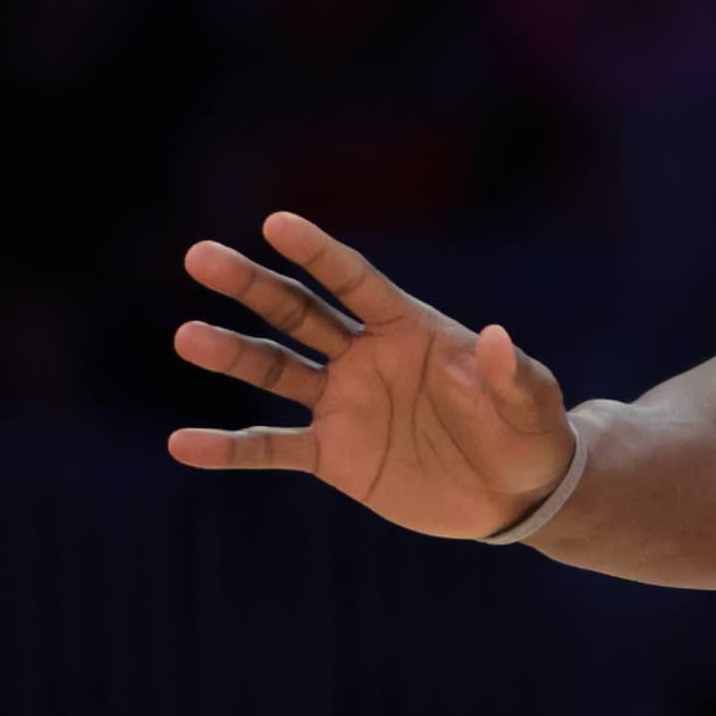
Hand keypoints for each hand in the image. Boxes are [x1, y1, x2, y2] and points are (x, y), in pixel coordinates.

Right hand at [166, 212, 576, 539]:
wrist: (513, 493)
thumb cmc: (528, 433)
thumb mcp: (531, 404)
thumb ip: (512, 374)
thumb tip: (496, 337)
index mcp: (410, 328)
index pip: (355, 282)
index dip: (319, 253)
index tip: (277, 223)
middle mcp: (366, 357)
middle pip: (299, 312)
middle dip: (252, 285)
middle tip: (200, 256)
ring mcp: (344, 404)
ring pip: (276, 371)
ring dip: (232, 354)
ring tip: (187, 337)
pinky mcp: (333, 455)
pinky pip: (272, 448)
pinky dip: (229, 448)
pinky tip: (183, 443)